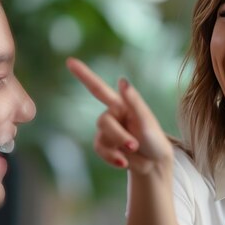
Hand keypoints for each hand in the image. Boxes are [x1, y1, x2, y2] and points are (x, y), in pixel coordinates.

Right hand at [66, 57, 173, 173]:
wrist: (154, 163)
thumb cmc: (154, 138)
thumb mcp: (147, 120)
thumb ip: (134, 101)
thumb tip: (122, 80)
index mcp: (121, 104)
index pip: (98, 88)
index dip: (83, 75)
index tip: (69, 61)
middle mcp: (112, 115)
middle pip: (103, 122)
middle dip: (119, 136)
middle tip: (134, 145)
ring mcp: (107, 131)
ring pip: (101, 138)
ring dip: (118, 148)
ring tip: (134, 151)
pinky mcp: (104, 146)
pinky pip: (100, 150)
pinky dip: (112, 157)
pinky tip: (123, 162)